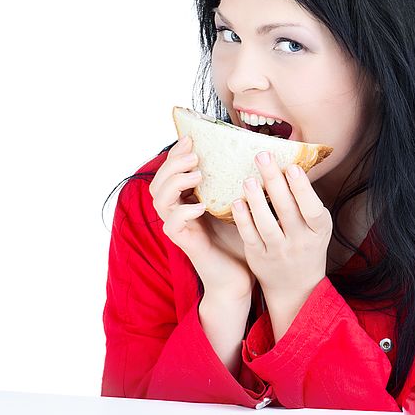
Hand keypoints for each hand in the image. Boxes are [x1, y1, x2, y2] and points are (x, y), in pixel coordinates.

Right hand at [148, 136, 254, 298]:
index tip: (193, 137)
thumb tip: (257, 152)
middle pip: (158, 182)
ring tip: (197, 174)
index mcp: (190, 200)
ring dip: (175, 182)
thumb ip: (238, 183)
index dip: (177, 153)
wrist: (242, 276)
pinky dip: (183, 212)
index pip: (171, 171)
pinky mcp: (185, 244)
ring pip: (159, 200)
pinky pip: (171, 225)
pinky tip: (201, 206)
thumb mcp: (241, 205)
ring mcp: (180, 228)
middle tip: (195, 154)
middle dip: (173, 163)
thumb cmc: (243, 240)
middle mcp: (180, 212)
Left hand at [231, 151, 332, 301]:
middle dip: (274, 181)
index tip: (291, 166)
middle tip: (262, 156)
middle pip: (287, 210)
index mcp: (319, 231)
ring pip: (266, 224)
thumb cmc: (307, 245)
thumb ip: (306, 202)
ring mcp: (279, 252)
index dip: (302, 188)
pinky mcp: (259, 258)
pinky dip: (243, 219)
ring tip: (248, 179)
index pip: (312, 208)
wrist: (296, 286)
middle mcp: (300, 242)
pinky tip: (236, 202)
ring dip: (255, 200)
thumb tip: (291, 164)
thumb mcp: (317, 227)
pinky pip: (250, 236)